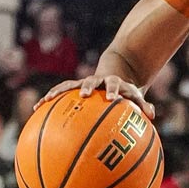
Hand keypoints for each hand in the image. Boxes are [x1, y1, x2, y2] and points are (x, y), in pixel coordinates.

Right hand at [39, 74, 154, 117]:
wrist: (116, 71)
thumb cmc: (126, 91)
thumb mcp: (136, 96)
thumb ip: (143, 106)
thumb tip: (152, 116)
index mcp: (112, 82)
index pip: (113, 84)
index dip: (112, 90)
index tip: (111, 98)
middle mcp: (97, 80)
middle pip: (90, 81)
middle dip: (87, 87)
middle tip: (83, 95)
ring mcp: (83, 83)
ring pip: (68, 85)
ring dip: (59, 92)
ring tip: (46, 101)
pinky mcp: (73, 87)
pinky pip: (59, 92)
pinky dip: (49, 98)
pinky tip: (35, 109)